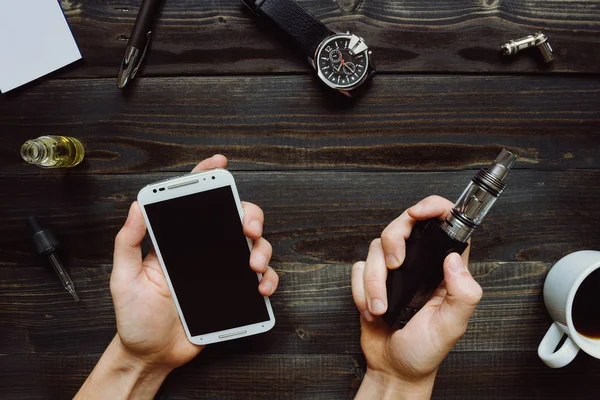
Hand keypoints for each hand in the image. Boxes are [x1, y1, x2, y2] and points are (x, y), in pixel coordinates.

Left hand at [110, 154, 278, 370]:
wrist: (152, 354)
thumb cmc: (135, 317)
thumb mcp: (123, 278)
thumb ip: (128, 242)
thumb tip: (137, 206)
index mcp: (178, 243)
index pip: (193, 203)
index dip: (206, 178)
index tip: (219, 163)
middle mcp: (203, 252)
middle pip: (235, 219)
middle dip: (249, 215)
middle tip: (247, 227)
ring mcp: (221, 271)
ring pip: (254, 246)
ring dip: (262, 249)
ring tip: (252, 264)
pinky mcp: (235, 293)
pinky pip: (260, 279)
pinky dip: (268, 279)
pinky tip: (260, 287)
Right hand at [352, 196, 482, 398]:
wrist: (394, 368)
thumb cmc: (426, 350)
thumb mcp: (452, 326)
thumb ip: (463, 292)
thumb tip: (454, 259)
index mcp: (445, 268)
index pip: (444, 222)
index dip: (433, 207)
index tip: (418, 212)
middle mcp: (420, 263)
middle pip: (401, 226)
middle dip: (392, 243)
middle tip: (395, 267)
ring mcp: (395, 270)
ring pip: (376, 249)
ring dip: (374, 281)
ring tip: (382, 307)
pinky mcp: (372, 280)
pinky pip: (358, 268)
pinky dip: (361, 290)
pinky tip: (372, 309)